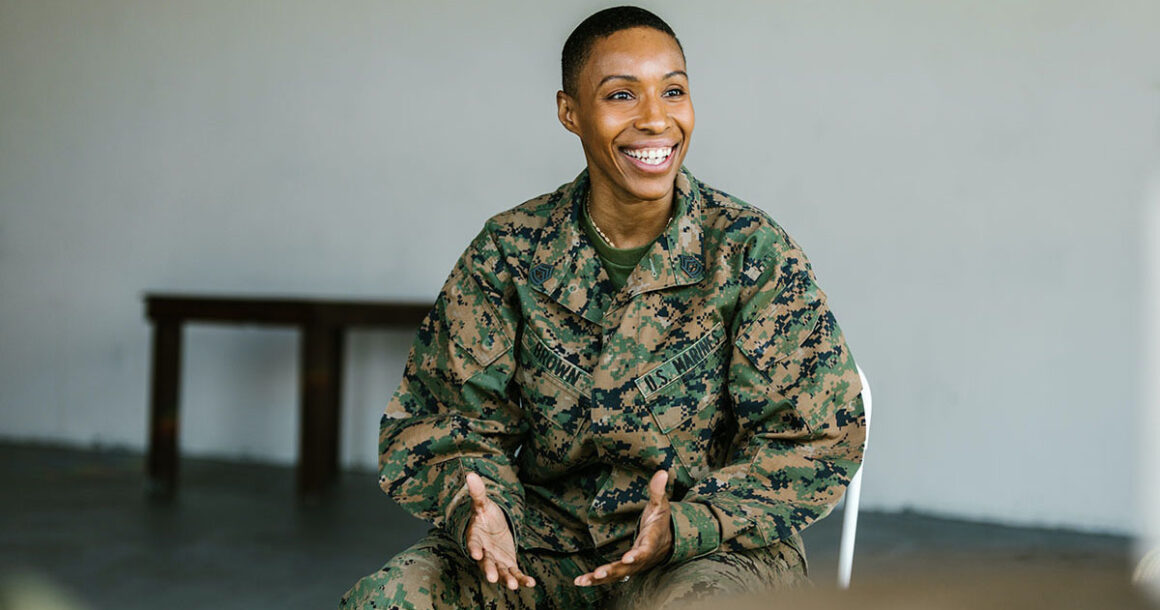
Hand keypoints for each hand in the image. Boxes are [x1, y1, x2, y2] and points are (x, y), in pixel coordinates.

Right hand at [464, 472, 535, 590]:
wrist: (494, 526)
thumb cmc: (485, 516)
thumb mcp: (483, 504)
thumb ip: (478, 493)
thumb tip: (470, 474)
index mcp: (475, 538)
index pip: (473, 543)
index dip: (474, 548)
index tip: (475, 554)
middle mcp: (484, 553)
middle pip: (486, 562)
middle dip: (489, 570)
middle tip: (492, 577)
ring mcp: (496, 560)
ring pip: (501, 571)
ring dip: (507, 579)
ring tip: (514, 586)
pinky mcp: (508, 564)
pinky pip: (515, 573)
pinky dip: (522, 579)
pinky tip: (531, 583)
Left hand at [574, 470, 672, 586]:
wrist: (667, 540)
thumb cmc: (661, 520)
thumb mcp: (660, 504)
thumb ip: (657, 490)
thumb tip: (662, 472)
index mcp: (651, 541)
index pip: (645, 549)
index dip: (637, 555)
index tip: (629, 558)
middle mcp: (642, 557)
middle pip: (628, 567)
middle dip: (613, 570)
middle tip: (599, 573)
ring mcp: (633, 566)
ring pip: (617, 575)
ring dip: (600, 579)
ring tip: (583, 581)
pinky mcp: (624, 569)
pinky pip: (610, 576)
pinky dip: (595, 580)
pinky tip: (579, 582)